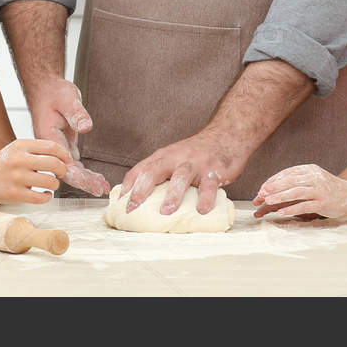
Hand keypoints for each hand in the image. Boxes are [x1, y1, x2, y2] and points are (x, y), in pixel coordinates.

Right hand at [0, 139, 71, 205]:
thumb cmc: (2, 163)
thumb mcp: (17, 148)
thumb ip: (38, 150)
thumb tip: (63, 157)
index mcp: (21, 145)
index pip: (52, 147)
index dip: (64, 154)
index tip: (68, 160)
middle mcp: (19, 160)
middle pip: (55, 163)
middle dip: (63, 169)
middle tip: (62, 172)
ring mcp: (17, 177)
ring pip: (50, 181)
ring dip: (55, 184)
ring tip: (51, 184)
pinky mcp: (15, 194)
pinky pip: (41, 197)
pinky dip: (47, 197)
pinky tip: (44, 194)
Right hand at [23, 76, 108, 195]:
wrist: (45, 88)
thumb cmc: (53, 93)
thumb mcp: (67, 99)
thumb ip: (76, 113)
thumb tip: (86, 126)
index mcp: (47, 138)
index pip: (60, 162)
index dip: (75, 174)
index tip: (88, 183)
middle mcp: (50, 147)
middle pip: (65, 171)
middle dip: (83, 182)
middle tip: (99, 189)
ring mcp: (56, 149)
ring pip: (70, 170)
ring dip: (86, 179)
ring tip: (102, 187)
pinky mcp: (63, 147)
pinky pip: (73, 164)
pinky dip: (85, 172)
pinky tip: (96, 179)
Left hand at [120, 130, 242, 215]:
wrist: (227, 134)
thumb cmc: (197, 153)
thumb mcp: (175, 157)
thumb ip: (161, 174)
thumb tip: (140, 198)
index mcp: (164, 156)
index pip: (141, 169)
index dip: (128, 186)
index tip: (120, 204)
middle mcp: (177, 158)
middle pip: (154, 170)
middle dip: (141, 189)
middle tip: (133, 208)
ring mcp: (196, 164)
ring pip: (181, 176)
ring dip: (172, 195)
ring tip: (166, 212)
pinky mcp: (215, 171)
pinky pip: (209, 185)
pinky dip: (205, 198)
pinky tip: (201, 210)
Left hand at [251, 164, 346, 218]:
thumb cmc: (327, 187)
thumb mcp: (313, 177)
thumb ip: (297, 180)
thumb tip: (273, 187)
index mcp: (309, 169)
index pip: (287, 173)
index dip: (273, 181)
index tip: (262, 189)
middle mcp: (314, 177)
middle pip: (290, 181)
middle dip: (273, 188)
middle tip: (260, 195)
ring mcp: (319, 190)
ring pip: (296, 192)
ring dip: (280, 196)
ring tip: (268, 201)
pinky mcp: (323, 203)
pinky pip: (305, 206)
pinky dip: (292, 209)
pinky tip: (281, 213)